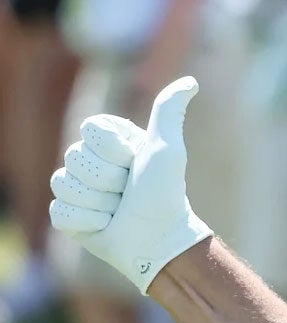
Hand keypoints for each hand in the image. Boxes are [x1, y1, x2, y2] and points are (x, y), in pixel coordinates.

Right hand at [48, 76, 212, 293]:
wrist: (160, 239)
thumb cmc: (166, 194)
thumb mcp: (167, 149)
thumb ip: (168, 111)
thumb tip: (191, 83)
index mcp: (110, 142)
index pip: (88, 130)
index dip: (113, 150)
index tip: (135, 163)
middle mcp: (90, 162)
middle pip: (74, 157)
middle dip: (108, 179)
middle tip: (129, 191)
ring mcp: (77, 188)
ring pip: (63, 183)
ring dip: (98, 201)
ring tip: (118, 210)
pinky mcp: (68, 216)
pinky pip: (60, 211)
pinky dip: (86, 221)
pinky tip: (105, 224)